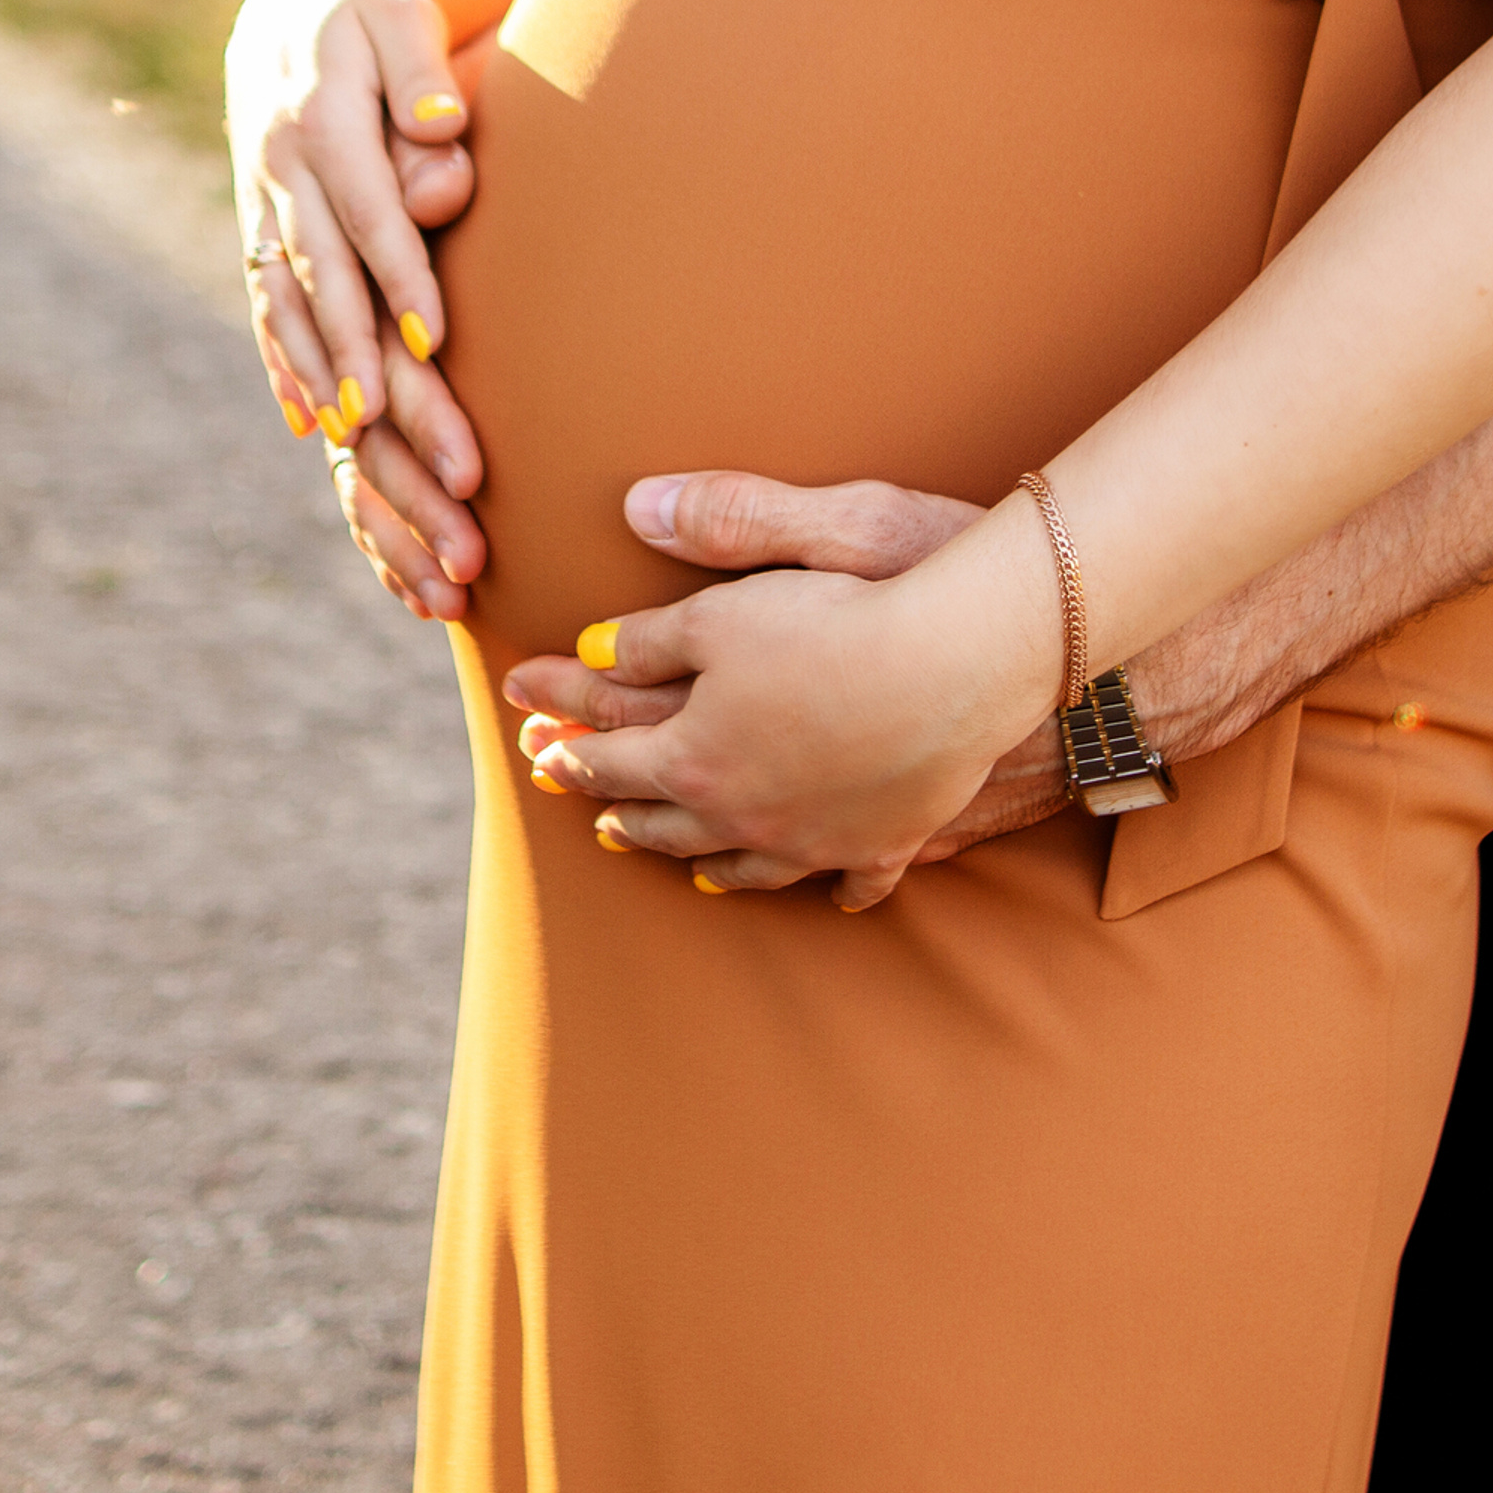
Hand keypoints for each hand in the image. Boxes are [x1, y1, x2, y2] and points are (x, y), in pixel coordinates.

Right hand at [225, 0, 486, 610]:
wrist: (292, 5)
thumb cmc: (371, 14)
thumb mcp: (397, 17)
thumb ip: (419, 70)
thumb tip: (444, 124)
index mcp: (320, 118)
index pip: (365, 208)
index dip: (399, 273)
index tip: (436, 336)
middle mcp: (282, 170)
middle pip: (321, 274)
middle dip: (353, 351)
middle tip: (384, 423)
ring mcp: (264, 205)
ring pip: (287, 301)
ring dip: (316, 372)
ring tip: (351, 439)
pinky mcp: (260, 229)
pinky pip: (267, 305)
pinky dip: (283, 364)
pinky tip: (306, 424)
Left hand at [508, 471, 1060, 908]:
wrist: (967, 662)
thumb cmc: (848, 616)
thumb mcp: (731, 605)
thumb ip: (654, 624)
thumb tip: (586, 633)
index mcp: (695, 755)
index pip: (607, 750)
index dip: (561, 732)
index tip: (524, 721)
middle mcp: (746, 815)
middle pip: (661, 817)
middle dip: (609, 800)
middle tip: (574, 792)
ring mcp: (816, 839)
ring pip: (739, 862)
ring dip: (692, 854)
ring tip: (666, 851)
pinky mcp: (885, 841)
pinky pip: (847, 878)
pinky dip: (825, 884)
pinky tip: (820, 888)